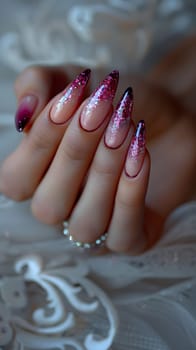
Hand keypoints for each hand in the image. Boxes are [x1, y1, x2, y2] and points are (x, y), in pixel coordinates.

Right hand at [0, 35, 195, 252]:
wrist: (165, 113)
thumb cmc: (114, 104)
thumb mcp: (73, 81)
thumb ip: (38, 83)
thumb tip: (24, 109)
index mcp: (36, 178)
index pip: (16, 180)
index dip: (40, 142)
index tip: (71, 97)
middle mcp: (61, 207)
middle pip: (48, 205)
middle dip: (74, 153)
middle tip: (101, 109)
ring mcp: (95, 225)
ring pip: (85, 223)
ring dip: (103, 172)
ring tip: (124, 129)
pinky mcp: (132, 236)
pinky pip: (123, 234)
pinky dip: (130, 195)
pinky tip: (140, 155)